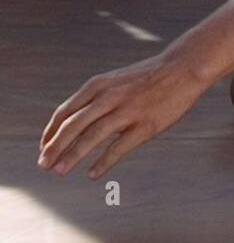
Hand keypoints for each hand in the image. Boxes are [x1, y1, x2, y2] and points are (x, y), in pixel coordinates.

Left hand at [37, 52, 205, 179]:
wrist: (182, 68)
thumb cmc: (147, 77)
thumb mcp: (115, 80)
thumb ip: (95, 99)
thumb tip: (74, 123)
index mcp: (99, 85)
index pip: (65, 112)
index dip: (51, 133)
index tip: (43, 148)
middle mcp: (109, 97)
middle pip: (73, 125)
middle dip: (55, 147)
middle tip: (43, 165)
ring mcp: (127, 111)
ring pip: (91, 137)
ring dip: (72, 156)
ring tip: (60, 171)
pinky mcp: (144, 125)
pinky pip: (118, 148)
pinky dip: (102, 162)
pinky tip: (92, 174)